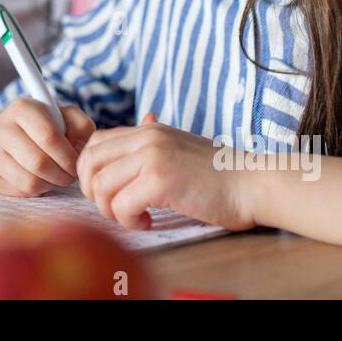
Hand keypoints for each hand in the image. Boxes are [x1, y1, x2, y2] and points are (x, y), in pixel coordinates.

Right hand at [0, 98, 94, 196]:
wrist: (24, 135)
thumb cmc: (52, 126)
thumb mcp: (71, 118)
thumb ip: (82, 126)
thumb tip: (77, 147)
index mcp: (21, 108)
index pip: (48, 137)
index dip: (68, 156)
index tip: (77, 163)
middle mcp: (0, 127)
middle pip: (38, 162)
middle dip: (62, 174)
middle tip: (70, 174)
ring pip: (30, 181)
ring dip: (51, 184)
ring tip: (57, 176)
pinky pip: (21, 192)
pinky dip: (37, 191)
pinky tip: (41, 179)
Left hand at [77, 113, 255, 230]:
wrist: (252, 184)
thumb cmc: (218, 175)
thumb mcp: (181, 147)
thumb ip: (155, 141)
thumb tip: (144, 118)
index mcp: (148, 130)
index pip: (95, 143)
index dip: (91, 172)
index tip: (109, 193)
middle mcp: (146, 137)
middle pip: (89, 163)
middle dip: (94, 192)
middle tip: (117, 208)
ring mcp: (152, 156)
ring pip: (100, 186)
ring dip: (112, 210)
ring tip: (136, 217)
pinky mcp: (160, 180)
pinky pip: (121, 205)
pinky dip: (129, 221)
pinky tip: (149, 222)